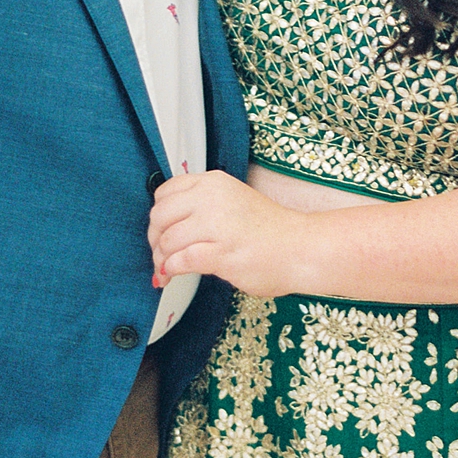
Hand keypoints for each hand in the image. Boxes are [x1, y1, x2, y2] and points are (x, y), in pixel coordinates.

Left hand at [150, 170, 314, 298]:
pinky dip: (172, 270)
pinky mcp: (222, 253)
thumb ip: (202, 207)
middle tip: (160, 255)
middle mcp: (213, 198)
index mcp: (214, 182)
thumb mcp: (231, 202)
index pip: (165, 192)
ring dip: (161, 259)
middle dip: (155, 239)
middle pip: (160, 216)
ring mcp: (218, 225)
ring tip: (166, 270)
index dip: (158, 216)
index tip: (160, 231)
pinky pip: (181, 260)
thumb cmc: (270, 231)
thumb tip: (166, 227)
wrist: (303, 248)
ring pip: (168, 240)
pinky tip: (174, 275)